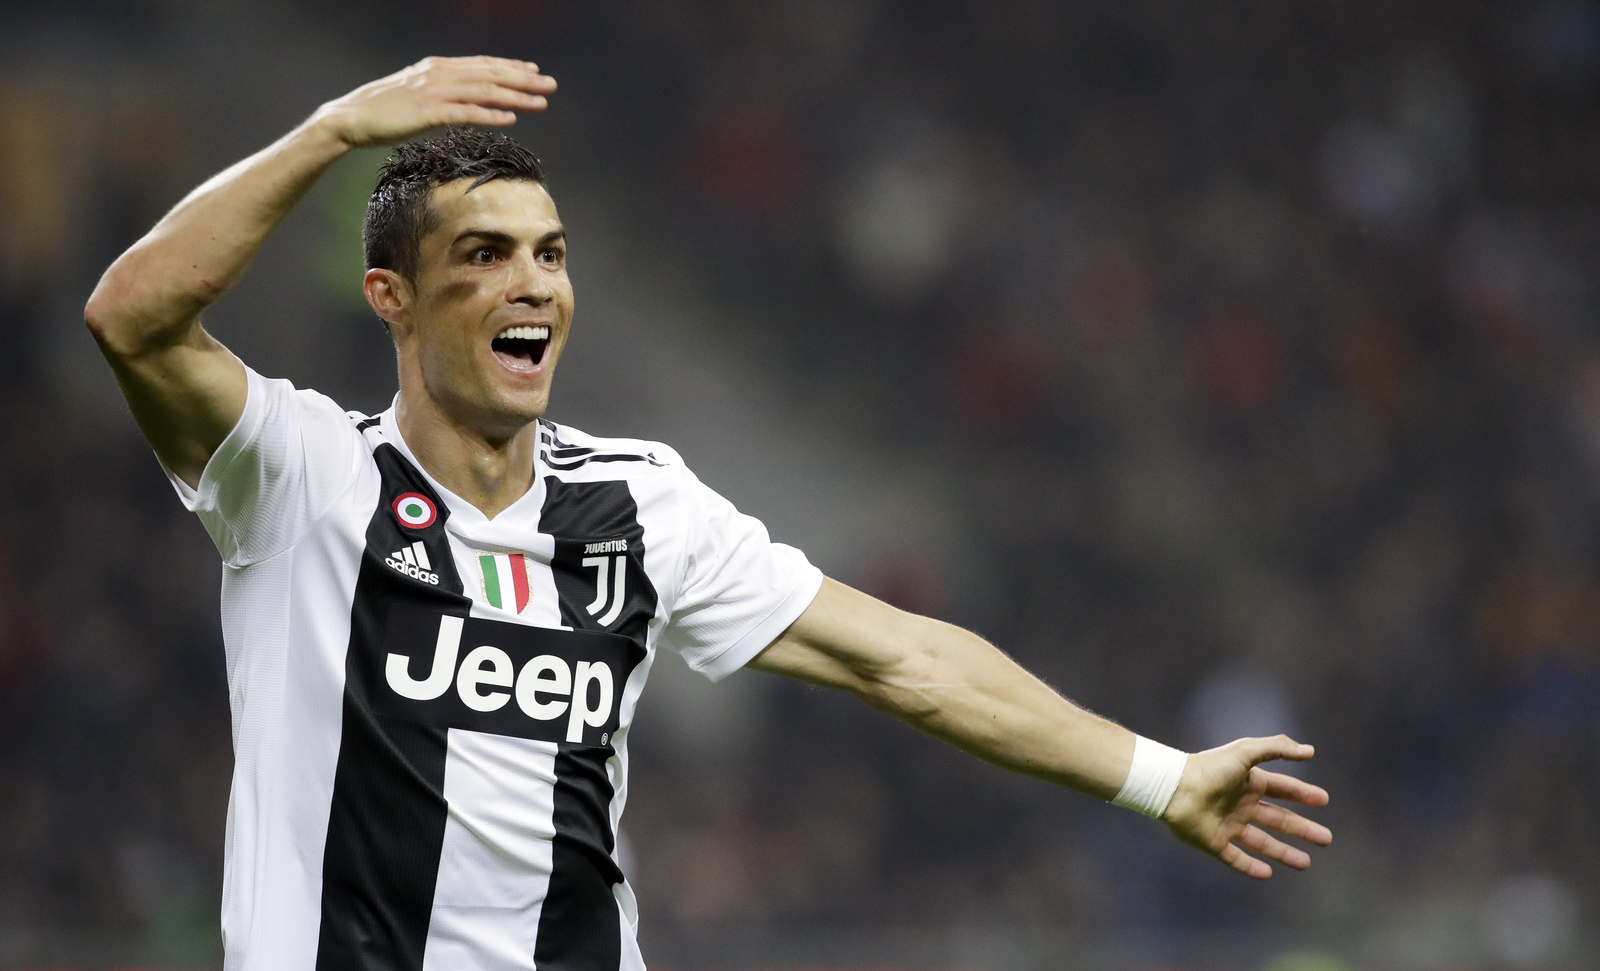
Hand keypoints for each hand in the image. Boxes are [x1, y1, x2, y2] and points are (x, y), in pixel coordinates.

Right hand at [310, 55, 557, 148]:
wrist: (350, 118)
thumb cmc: (382, 110)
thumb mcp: (416, 93)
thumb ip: (440, 91)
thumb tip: (462, 97)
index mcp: (437, 67)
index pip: (482, 64)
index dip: (510, 67)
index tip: (534, 71)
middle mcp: (439, 74)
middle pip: (490, 74)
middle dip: (524, 80)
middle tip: (551, 85)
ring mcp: (434, 92)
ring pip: (485, 91)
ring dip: (516, 96)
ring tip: (542, 103)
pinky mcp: (428, 112)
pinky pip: (466, 112)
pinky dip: (490, 114)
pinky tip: (510, 119)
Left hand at [1161, 734, 1331, 878]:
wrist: (1174, 788)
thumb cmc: (1210, 768)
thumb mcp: (1245, 752)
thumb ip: (1277, 748)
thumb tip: (1310, 751)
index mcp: (1248, 782)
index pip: (1282, 789)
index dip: (1303, 794)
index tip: (1324, 801)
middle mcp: (1240, 804)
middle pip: (1278, 819)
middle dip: (1302, 829)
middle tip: (1326, 839)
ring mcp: (1227, 824)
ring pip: (1261, 842)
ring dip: (1284, 852)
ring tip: (1306, 863)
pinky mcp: (1213, 842)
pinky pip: (1235, 858)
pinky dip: (1251, 866)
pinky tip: (1268, 874)